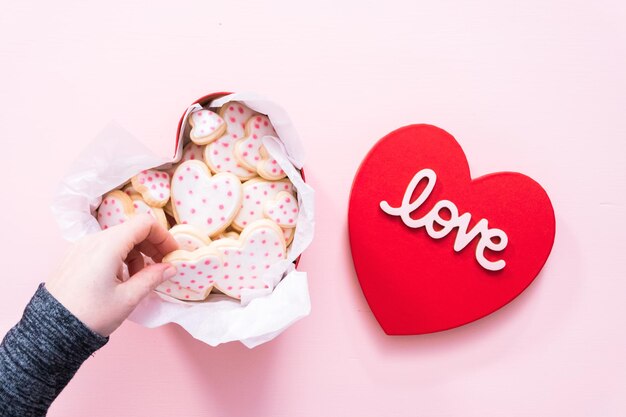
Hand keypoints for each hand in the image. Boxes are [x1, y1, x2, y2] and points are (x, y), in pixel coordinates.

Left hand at [46, 214, 178, 336]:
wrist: (51, 332)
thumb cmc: (91, 315)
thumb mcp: (128, 299)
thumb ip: (152, 278)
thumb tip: (170, 268)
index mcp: (108, 245)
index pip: (145, 223)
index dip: (163, 236)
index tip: (172, 255)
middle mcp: (94, 240)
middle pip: (132, 230)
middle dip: (152, 246)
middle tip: (162, 268)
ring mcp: (82, 247)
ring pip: (119, 239)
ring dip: (137, 254)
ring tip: (140, 279)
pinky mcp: (75, 257)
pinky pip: (104, 248)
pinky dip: (120, 258)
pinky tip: (121, 280)